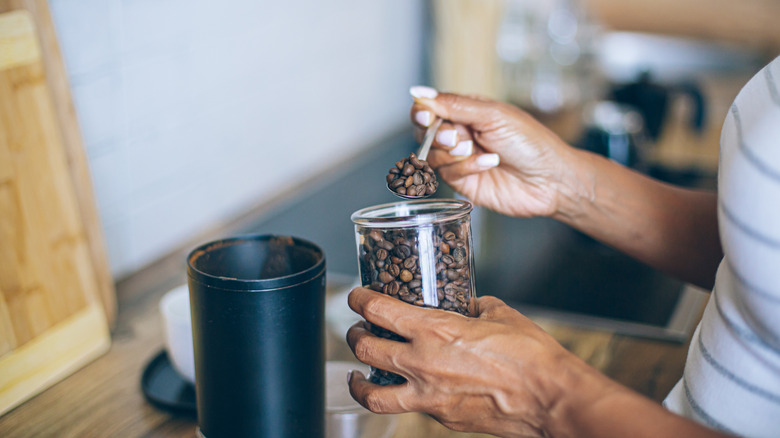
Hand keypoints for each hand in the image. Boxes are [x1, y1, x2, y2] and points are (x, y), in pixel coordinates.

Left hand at [345, 287, 606, 437]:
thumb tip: (468, 305)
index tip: (357, 296)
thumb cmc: (531, 355)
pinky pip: (408, 408)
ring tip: (358, 374)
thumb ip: (475, 306)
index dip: (360, 299)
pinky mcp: (442, 419)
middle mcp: (422, 363)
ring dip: (359, 381)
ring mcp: (429, 397)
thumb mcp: (500, 314)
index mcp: (434, 330)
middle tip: (358, 330)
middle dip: (355, 336)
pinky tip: (407, 390)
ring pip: (372, 394)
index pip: (378, 311)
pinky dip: (400, 397)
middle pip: (365, 349)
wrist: (551, 399)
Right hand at [409, 86, 580, 218]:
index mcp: (467, 112)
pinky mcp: (463, 182)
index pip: (430, 108)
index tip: (426, 116)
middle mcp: (461, 135)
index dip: (422, 112)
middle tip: (456, 137)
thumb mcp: (493, 115)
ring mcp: (460, 160)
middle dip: (437, 134)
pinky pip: (447, 174)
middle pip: (425, 132)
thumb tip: (420, 92)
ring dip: (452, 153)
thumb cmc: (531, 142)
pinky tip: (488, 164)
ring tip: (476, 150)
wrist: (551, 179)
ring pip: (432, 155)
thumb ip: (454, 105)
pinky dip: (465, 167)